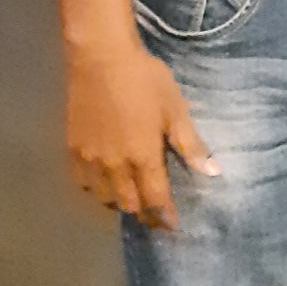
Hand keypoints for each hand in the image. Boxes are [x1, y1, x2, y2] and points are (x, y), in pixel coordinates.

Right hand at [64, 39, 216, 229]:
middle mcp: (115, 165)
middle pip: (129, 204)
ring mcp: (90, 159)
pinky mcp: (72, 149)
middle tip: (156, 214)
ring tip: (133, 198)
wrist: (100, 58)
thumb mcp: (175, 109)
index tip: (173, 226)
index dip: (165, 217)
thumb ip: (191, 145)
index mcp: (143, 157)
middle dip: (144, 213)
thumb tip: (214, 173)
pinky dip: (96, 190)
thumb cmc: (145, 80)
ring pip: (104, 198)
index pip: (156, 200)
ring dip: (120, 203)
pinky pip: (83, 183)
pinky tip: (105, 182)